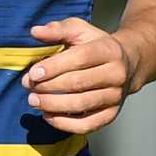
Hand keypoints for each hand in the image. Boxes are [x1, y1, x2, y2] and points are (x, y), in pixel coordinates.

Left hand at [22, 17, 138, 133]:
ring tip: (33, 100)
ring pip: (81, 104)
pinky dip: (64, 124)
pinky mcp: (111, 114)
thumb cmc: (97, 46)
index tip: (33, 73)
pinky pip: (87, 125)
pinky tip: (48, 115)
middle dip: (49, 86)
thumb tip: (35, 32)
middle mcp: (116, 74)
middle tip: (28, 86)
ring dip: (53, 105)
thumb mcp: (80, 30)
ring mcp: (115, 96)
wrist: (127, 64)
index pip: (80, 59)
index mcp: (109, 50)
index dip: (54, 67)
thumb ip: (58, 30)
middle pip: (78, 83)